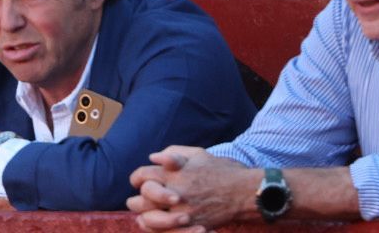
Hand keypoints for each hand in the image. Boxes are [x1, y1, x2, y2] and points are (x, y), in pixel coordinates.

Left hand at [129, 147, 254, 231]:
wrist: (244, 192)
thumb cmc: (221, 170)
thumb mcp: (197, 154)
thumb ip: (172, 153)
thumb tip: (152, 158)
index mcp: (173, 173)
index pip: (142, 176)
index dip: (136, 179)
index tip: (137, 182)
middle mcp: (174, 193)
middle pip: (141, 200)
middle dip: (135, 201)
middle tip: (134, 201)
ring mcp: (182, 212)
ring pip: (150, 220)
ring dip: (143, 218)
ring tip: (142, 216)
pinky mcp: (192, 226)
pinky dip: (157, 231)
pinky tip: (155, 227)